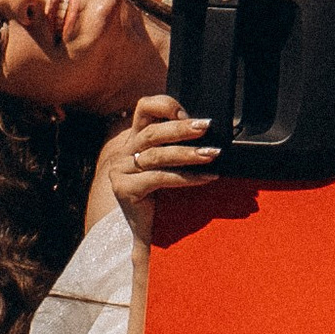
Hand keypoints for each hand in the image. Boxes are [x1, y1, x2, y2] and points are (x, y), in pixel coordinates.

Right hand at [92, 94, 216, 241]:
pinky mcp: (125, 189)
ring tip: (212, 154)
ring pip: (157, 155)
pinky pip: (160, 178)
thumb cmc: (157, 194)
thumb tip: (206, 126)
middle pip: (153, 133)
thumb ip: (178, 143)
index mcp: (136, 138)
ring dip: (188, 153)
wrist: (137, 229)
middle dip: (181, 128)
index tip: (187, 114)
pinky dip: (186, 177)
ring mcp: (122, 170)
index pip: (144, 108)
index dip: (165, 105)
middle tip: (206, 127)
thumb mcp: (167, 164)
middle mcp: (126, 152)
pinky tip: (206, 178)